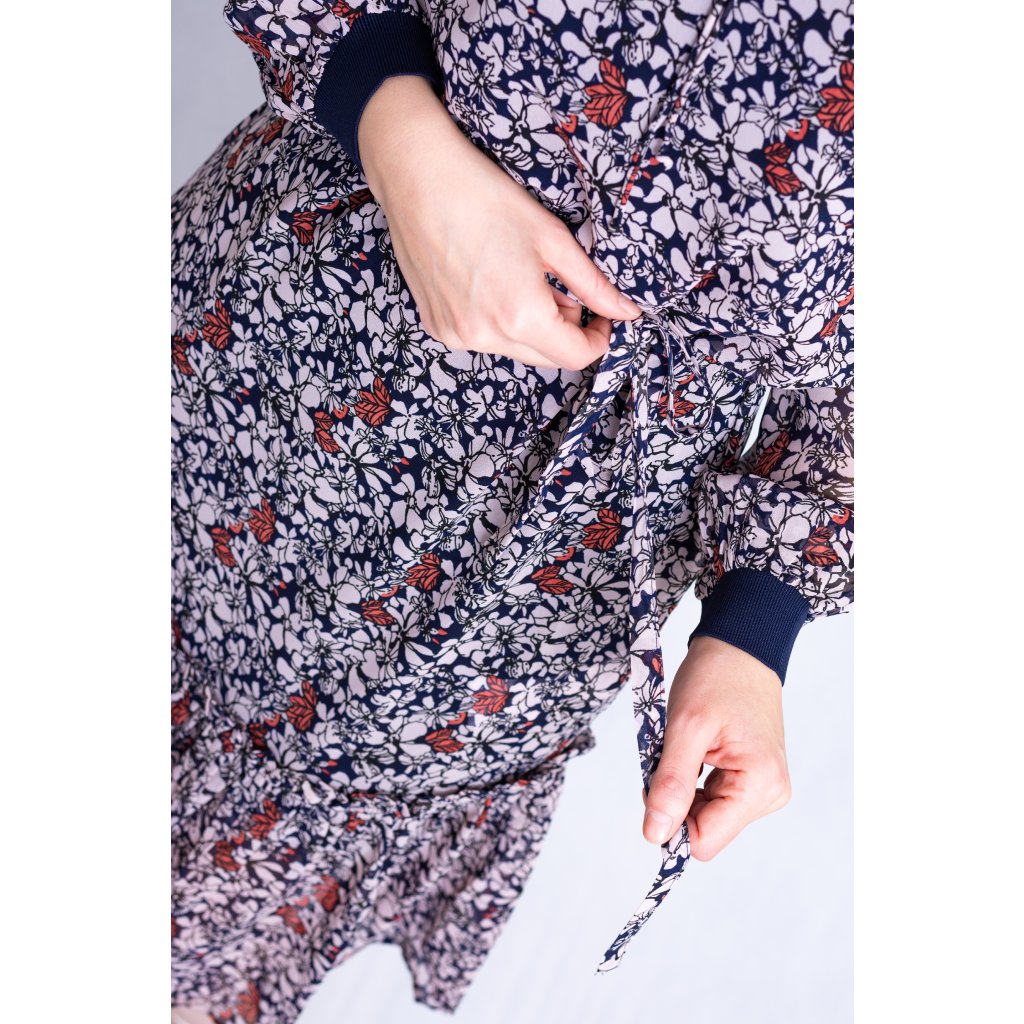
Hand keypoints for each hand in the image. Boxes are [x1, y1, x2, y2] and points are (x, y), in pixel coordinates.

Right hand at [357, 75, 642, 370]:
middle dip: (565, 333)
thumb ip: (593, 284)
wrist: (418, 179)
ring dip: (531, 327)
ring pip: (514, 350)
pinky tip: (490, 282)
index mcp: (521, 315)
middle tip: (563, 290)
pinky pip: (483, 339)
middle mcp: (486, 336)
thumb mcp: (552, 239)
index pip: (576, 356)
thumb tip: (627, 312)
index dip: (598, 339)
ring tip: (523, 279)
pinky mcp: (438, 327)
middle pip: (546, 359)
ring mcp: (458, 335)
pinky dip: (498, 322)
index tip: (601, 316)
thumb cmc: (485, 198)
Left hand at [642, 635, 791, 859]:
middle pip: (704, 829)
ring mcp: (763, 788)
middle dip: (676, 799)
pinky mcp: (754, 779)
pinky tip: (696, 749)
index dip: (670, 821)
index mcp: (760, 786)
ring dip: (683, 788)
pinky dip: (693, 780)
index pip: (704, 841)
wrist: (739, 646)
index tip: (653, 782)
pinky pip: (713, 799)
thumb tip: (656, 835)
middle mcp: (770, 795)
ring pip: (705, 815)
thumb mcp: (685, 727)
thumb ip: (671, 784)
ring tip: (685, 747)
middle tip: (668, 756)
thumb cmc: (716, 676)